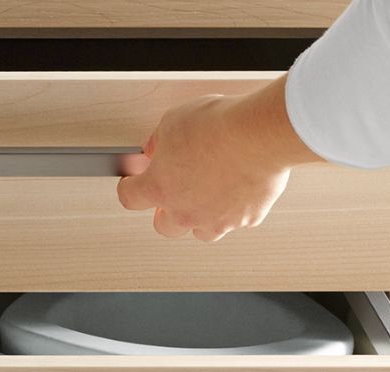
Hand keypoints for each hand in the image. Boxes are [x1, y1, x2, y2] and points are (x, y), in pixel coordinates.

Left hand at [116, 75, 320, 240]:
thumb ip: (160, 141)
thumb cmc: (219, 126)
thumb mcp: (174, 121)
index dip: (130, 188)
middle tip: (174, 192)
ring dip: (201, 217)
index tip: (134, 183)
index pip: (130, 198)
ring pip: (203, 232)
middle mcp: (186, 212)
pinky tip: (239, 186)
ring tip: (209, 194)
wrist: (259, 135)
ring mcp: (218, 220)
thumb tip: (157, 148)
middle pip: (165, 227)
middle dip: (166, 211)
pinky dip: (236, 208)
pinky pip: (237, 219)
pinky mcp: (248, 218)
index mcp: (160, 187)